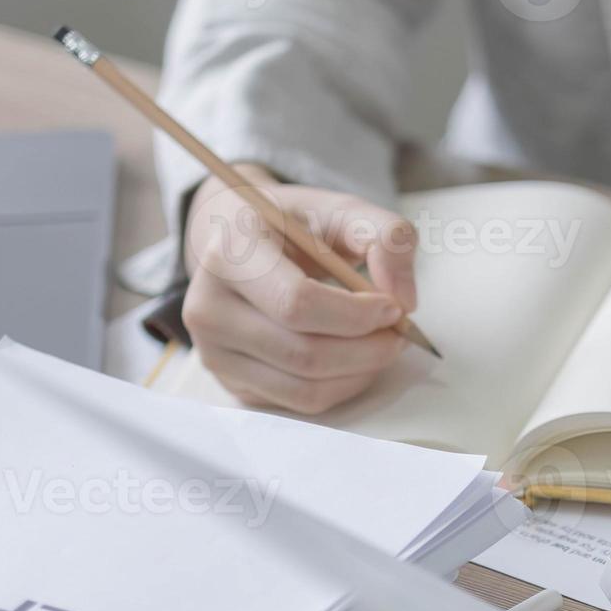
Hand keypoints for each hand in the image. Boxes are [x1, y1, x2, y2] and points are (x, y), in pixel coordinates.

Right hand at [182, 175, 418, 412]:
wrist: (237, 240)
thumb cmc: (293, 225)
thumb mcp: (343, 209)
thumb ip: (387, 237)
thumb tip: (404, 301)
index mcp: (229, 253)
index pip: (296, 304)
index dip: (356, 315)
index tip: (393, 308)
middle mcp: (207, 307)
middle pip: (304, 354)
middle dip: (368, 350)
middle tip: (399, 333)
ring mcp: (212, 351)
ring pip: (305, 388)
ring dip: (360, 372)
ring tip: (382, 344)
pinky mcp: (228, 380)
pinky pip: (298, 402)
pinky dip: (341, 386)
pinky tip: (354, 358)